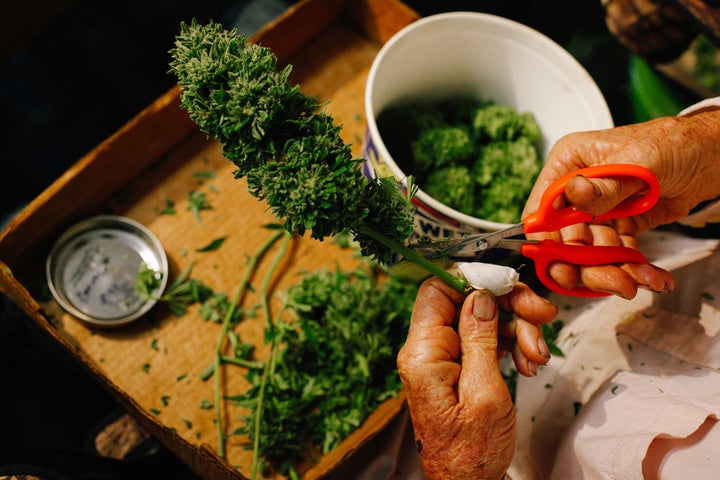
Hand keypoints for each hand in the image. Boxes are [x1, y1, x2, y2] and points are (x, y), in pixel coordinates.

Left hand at [397, 277, 556, 479]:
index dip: (473, 280)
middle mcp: (426, 351)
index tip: (509, 284)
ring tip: (539, 356)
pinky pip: (482, 340)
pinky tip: (529, 363)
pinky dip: (510, 345)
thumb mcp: (484, 392)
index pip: (436, 290)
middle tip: (542, 316)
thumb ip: (480, 339)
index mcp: (423, 353)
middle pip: (464, 301)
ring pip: (479, 319)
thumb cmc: (472, 452)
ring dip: (516, 329)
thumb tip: (479, 296)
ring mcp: (441, 359)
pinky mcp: (456, 368)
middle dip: (507, 306)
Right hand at [522, 108, 719, 296]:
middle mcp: (578, 189)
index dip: (549, 239)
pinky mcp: (619, 225)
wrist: (712, 155)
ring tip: (638, 282)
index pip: (544, 207)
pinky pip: (617, 253)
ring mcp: (598, 209)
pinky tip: (651, 277)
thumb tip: (574, 193)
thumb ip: (606, 183)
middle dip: (588, 264)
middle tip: (612, 281)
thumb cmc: (674, 143)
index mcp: (569, 163)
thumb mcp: (639, 160)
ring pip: (591, 251)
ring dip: (613, 271)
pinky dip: (632, 268)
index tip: (563, 263)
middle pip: (566, 237)